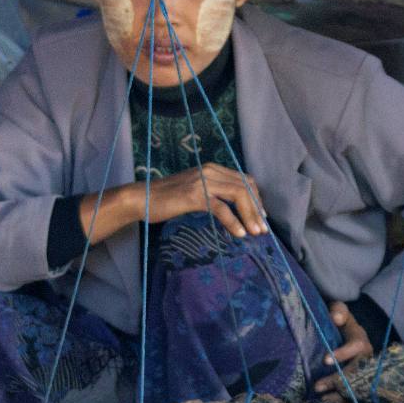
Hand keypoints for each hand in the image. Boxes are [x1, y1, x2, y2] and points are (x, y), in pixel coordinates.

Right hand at [148, 164, 266, 238]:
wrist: (141, 198)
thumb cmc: (165, 199)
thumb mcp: (193, 191)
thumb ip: (212, 193)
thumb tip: (231, 208)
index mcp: (212, 168)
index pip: (244, 180)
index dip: (256, 198)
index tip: (260, 216)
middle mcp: (210, 171)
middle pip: (245, 187)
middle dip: (257, 209)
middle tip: (262, 228)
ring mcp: (203, 182)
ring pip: (238, 195)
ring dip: (250, 215)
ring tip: (255, 233)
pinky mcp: (195, 196)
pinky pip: (221, 208)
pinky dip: (233, 221)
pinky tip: (239, 233)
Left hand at [315, 300, 374, 396]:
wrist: (350, 336)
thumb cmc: (342, 324)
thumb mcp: (341, 313)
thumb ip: (338, 311)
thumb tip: (335, 318)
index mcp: (361, 340)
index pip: (357, 346)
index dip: (343, 353)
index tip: (325, 360)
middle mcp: (366, 358)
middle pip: (356, 371)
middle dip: (338, 380)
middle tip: (317, 386)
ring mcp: (365, 372)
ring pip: (356, 386)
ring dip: (339, 394)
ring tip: (321, 399)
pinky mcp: (361, 383)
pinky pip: (355, 395)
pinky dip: (342, 401)